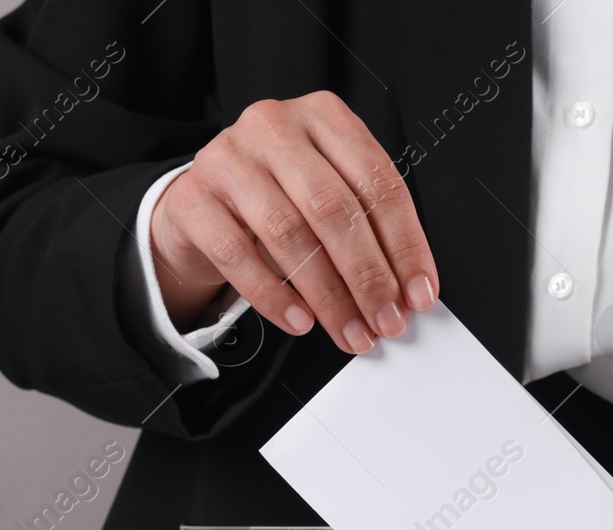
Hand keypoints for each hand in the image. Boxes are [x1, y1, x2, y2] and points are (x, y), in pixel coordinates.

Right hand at [150, 91, 438, 353]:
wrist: (203, 201)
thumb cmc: (278, 196)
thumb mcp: (327, 192)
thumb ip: (368, 227)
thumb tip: (407, 289)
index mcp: (324, 116)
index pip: (378, 183)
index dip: (405, 245)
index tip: (418, 293)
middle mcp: (275, 127)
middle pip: (334, 210)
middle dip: (368, 277)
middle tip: (386, 320)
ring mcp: (228, 158)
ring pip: (289, 234)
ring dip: (328, 296)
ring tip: (350, 330)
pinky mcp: (194, 198)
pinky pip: (238, 255)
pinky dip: (274, 297)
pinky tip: (300, 321)